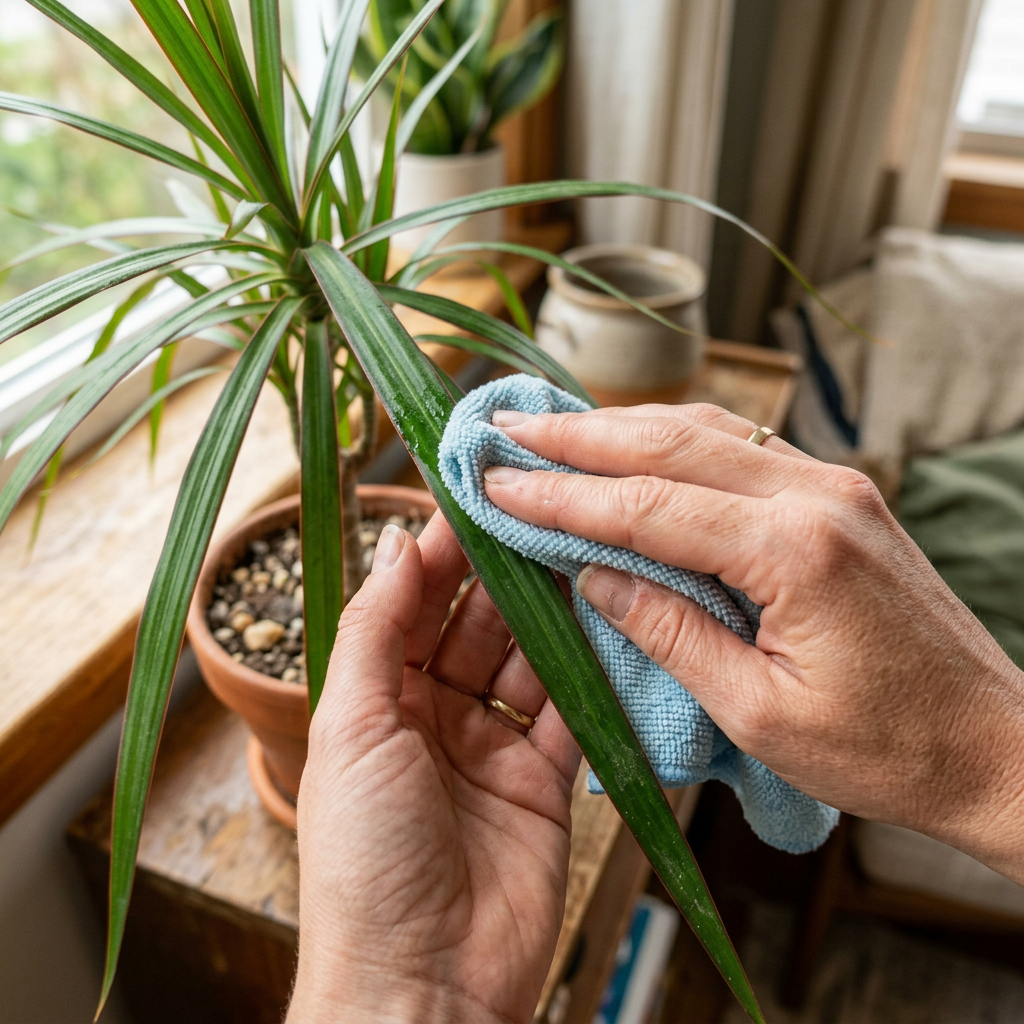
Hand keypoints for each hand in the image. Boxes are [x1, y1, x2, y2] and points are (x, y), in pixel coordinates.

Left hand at [287, 513, 579, 1023]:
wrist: (424, 988)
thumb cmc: (364, 861)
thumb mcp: (349, 728)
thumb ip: (375, 629)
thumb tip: (397, 537)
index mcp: (373, 703)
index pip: (411, 606)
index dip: (440, 553)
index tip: (473, 497)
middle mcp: (432, 718)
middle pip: (473, 625)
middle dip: (501, 574)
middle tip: (538, 516)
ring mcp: (491, 748)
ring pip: (526, 660)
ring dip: (547, 614)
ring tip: (576, 554)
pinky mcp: (545, 782)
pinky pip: (568, 712)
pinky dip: (586, 672)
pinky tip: (603, 623)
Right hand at [483, 403, 1023, 881]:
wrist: (995, 746)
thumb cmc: (886, 750)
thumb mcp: (760, 713)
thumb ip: (669, 634)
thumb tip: (591, 576)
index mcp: (795, 551)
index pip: (647, 506)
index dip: (562, 495)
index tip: (496, 482)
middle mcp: (817, 495)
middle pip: (672, 442)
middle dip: (578, 436)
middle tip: (505, 429)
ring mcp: (835, 486)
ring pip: (708, 430)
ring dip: (623, 427)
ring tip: (552, 429)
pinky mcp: (841, 496)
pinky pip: (741, 450)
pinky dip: (674, 441)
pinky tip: (633, 447)